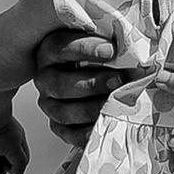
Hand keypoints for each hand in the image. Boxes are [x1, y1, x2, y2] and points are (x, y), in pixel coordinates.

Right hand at [30, 23, 123, 149]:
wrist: (100, 77)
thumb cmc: (101, 56)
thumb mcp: (100, 42)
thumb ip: (108, 40)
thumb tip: (129, 44)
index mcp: (50, 51)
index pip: (60, 47)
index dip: (85, 48)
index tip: (111, 50)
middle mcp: (45, 77)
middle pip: (60, 83)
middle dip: (92, 83)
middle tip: (118, 80)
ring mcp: (49, 103)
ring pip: (63, 111)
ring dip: (92, 108)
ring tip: (115, 103)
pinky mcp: (58, 125)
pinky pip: (68, 133)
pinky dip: (86, 132)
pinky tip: (103, 124)